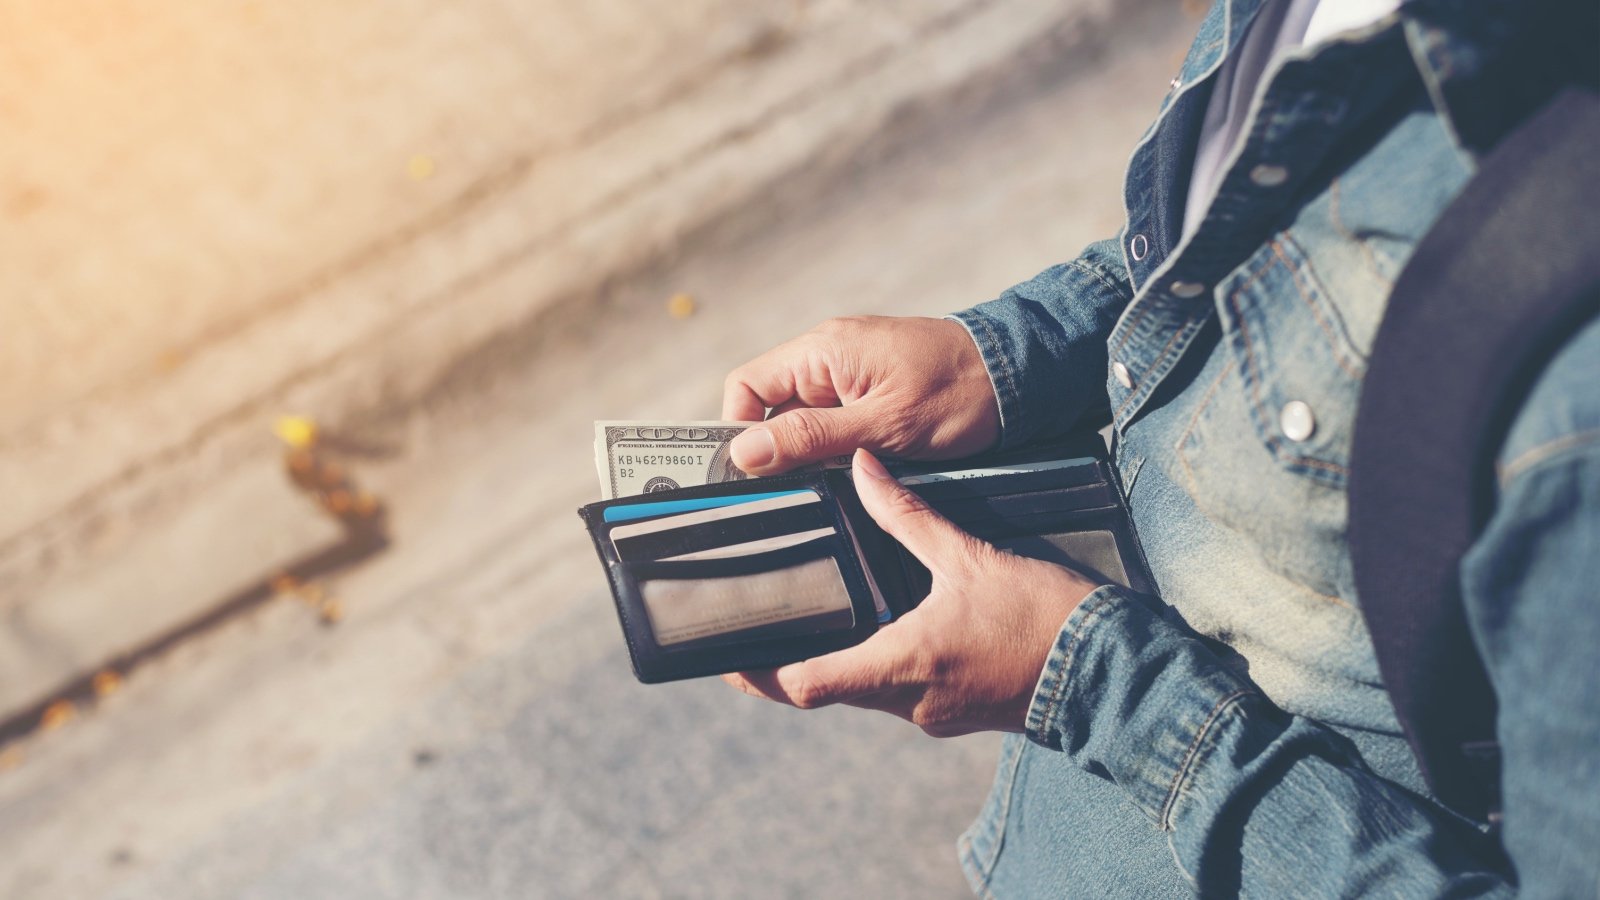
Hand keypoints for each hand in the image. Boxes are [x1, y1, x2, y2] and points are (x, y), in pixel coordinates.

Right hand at [721, 316, 999, 475]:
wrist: (1019, 377)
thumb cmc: (959, 393)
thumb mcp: (882, 425)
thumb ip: (811, 438)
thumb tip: (744, 452)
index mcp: (821, 351)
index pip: (745, 387)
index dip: (740, 431)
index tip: (757, 474)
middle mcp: (827, 355)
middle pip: (770, 407)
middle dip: (781, 448)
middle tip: (805, 483)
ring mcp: (849, 371)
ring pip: (802, 419)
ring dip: (813, 451)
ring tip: (841, 473)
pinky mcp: (870, 388)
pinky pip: (833, 420)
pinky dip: (838, 446)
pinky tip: (860, 464)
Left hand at [723, 449, 1100, 736]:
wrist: (1108, 669)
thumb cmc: (1041, 617)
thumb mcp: (968, 557)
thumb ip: (906, 515)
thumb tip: (863, 470)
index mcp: (901, 664)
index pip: (807, 686)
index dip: (762, 675)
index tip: (733, 658)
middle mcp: (910, 701)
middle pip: (828, 694)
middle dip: (792, 669)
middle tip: (760, 638)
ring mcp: (935, 714)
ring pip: (866, 695)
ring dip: (839, 668)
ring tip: (814, 628)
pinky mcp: (959, 712)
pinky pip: (903, 696)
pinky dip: (880, 670)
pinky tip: (883, 635)